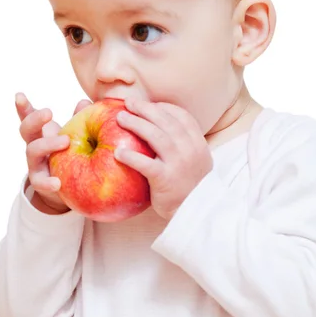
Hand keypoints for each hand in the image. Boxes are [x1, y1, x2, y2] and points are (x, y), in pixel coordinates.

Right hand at [15, 93, 90, 214]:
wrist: (64, 188)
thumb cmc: (68, 155)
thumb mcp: (74, 136)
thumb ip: (79, 120)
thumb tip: (85, 102)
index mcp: (42, 133)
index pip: (30, 117)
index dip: (23, 107)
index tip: (20, 95)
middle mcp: (35, 146)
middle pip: (26, 130)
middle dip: (34, 119)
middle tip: (49, 112)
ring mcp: (35, 163)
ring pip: (32, 151)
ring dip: (47, 144)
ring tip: (66, 141)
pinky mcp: (41, 182)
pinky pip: (41, 182)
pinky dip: (48, 182)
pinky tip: (57, 183)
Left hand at [115, 99, 212, 219]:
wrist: (194, 213)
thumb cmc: (188, 187)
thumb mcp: (194, 162)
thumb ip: (181, 145)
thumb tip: (159, 127)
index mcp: (198, 143)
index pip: (182, 117)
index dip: (164, 107)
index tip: (149, 104)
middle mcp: (191, 150)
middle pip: (167, 122)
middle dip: (145, 109)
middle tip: (128, 103)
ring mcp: (179, 164)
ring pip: (157, 137)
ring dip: (136, 124)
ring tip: (119, 118)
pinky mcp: (166, 180)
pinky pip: (146, 165)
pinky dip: (131, 156)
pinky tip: (117, 152)